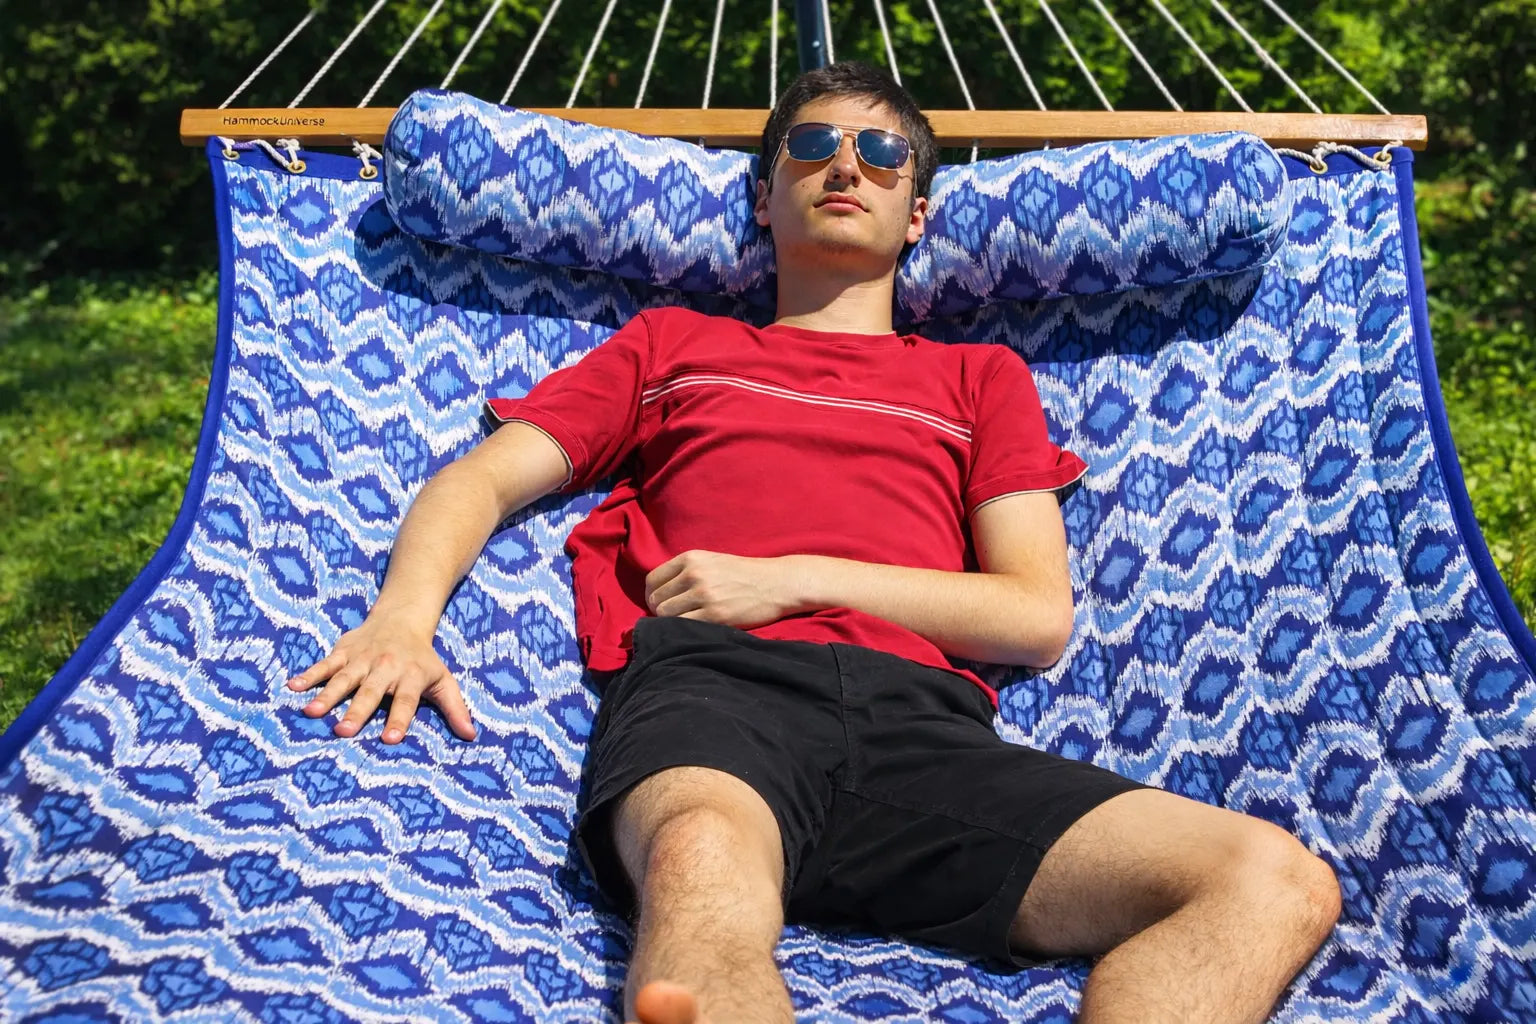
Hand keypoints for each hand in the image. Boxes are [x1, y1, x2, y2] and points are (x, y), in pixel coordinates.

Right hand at [285, 613, 474, 743]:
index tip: (390, 739)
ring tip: (312, 713)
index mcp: (409, 676)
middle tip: (343, 732)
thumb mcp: (443, 680)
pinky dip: (309, 674)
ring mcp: (361, 659)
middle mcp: (385, 667)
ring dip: (327, 695)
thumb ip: (455, 708)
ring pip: (343, 678)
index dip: (398, 719)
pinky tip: (292, 686)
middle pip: (370, 692)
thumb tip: (471, 736)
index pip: (405, 701)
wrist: (401, 619)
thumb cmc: (422, 659)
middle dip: (357, 711)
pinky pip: (324, 663)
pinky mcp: (343, 651)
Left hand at [644, 550, 803, 627]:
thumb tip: (658, 593)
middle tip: (675, 617)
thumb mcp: (711, 561)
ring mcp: (704, 595)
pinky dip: (684, 630)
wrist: (776, 583)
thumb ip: (686, 571)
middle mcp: (694, 574)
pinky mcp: (715, 615)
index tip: (661, 603)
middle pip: (657, 600)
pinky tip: (696, 628)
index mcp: (691, 558)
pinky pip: (683, 626)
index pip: (652, 580)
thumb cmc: (744, 574)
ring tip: (686, 622)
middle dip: (661, 611)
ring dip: (671, 623)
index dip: (653, 595)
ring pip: (666, 615)